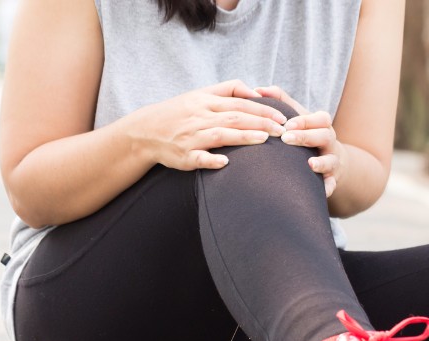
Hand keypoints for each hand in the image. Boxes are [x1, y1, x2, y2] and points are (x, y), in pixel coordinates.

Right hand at [127, 80, 286, 170]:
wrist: (145, 131)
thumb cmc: (179, 113)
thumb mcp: (200, 94)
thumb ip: (228, 90)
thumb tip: (256, 91)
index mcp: (206, 102)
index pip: (240, 103)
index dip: (263, 109)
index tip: (283, 117)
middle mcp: (200, 117)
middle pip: (235, 117)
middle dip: (261, 123)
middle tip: (283, 131)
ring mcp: (192, 137)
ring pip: (221, 135)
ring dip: (243, 137)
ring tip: (264, 139)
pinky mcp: (184, 155)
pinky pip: (199, 158)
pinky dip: (211, 160)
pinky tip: (225, 162)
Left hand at [254, 85, 344, 196]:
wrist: (333, 161)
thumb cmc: (307, 134)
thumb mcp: (299, 117)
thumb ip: (280, 101)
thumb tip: (257, 90)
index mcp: (322, 125)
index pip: (318, 118)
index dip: (304, 120)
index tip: (287, 124)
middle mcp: (330, 142)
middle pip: (325, 136)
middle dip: (307, 136)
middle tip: (286, 138)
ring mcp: (333, 161)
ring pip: (331, 161)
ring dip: (321, 162)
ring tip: (309, 165)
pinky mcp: (332, 180)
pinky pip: (332, 185)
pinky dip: (327, 189)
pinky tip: (321, 193)